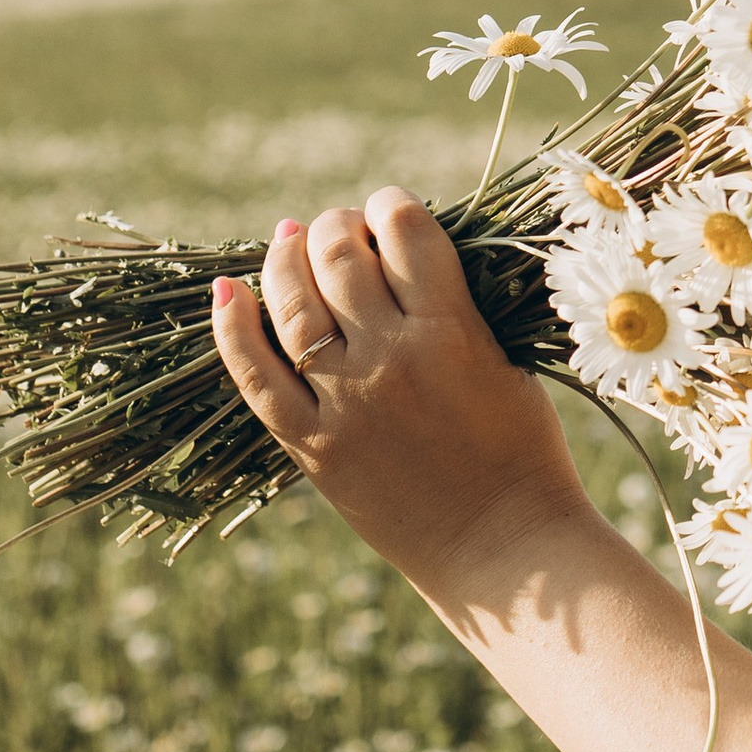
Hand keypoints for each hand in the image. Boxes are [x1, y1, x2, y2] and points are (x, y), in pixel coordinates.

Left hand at [210, 189, 588, 596]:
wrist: (502, 546)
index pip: (405, 231)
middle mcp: (391, 358)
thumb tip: (404, 258)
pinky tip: (228, 291)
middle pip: (340, 256)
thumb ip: (458, 310)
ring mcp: (345, 402)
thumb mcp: (508, 363)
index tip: (391, 209)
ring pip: (293, 304)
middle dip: (337, 226)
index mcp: (452, 330)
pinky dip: (234, 327)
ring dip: (286, 257)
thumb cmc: (523, 453)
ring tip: (291, 240)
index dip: (392, 204)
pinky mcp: (312, 445)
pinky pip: (255, 376)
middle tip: (342, 229)